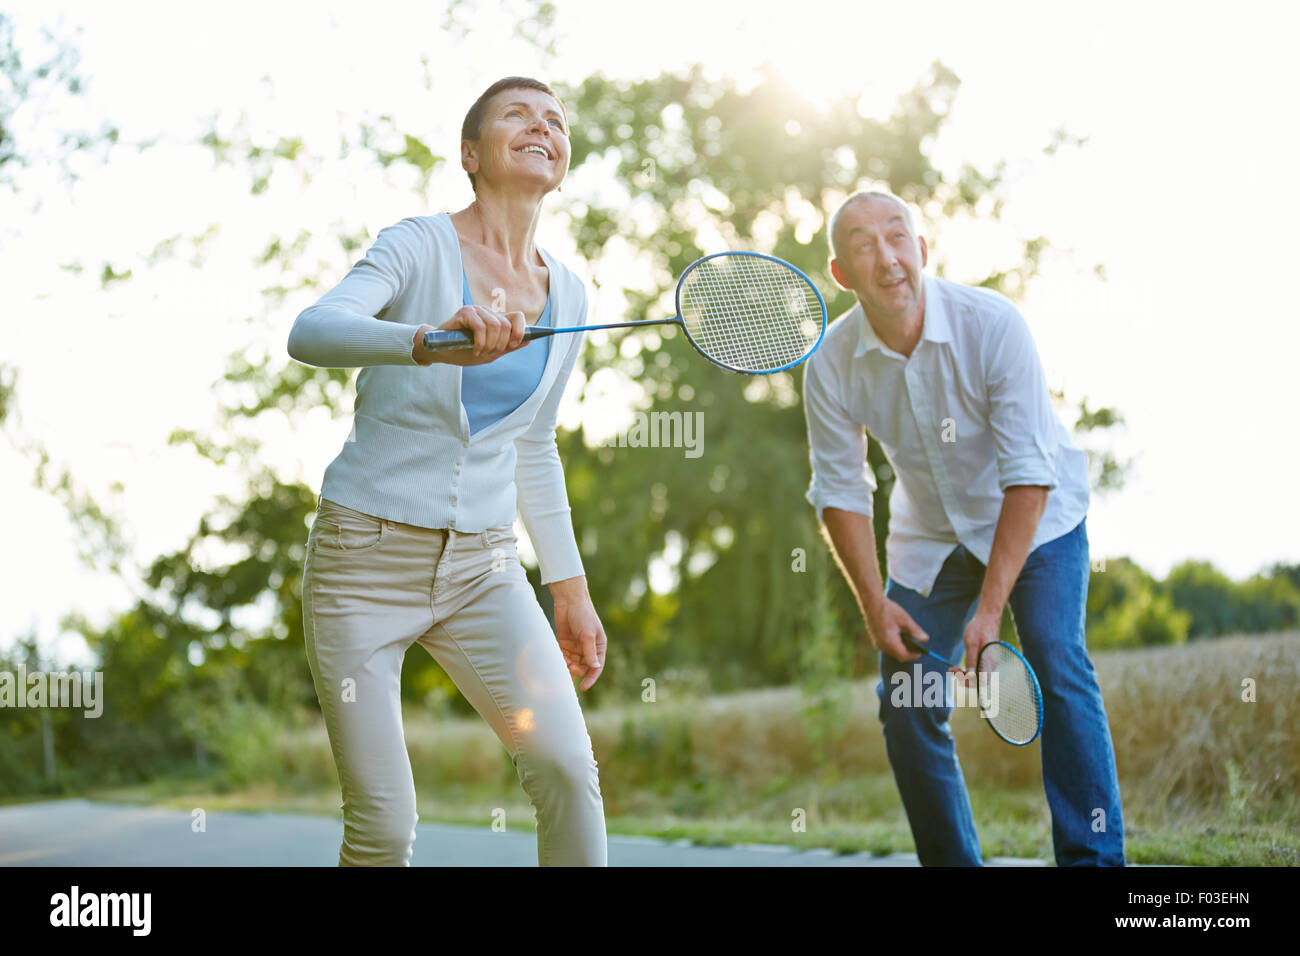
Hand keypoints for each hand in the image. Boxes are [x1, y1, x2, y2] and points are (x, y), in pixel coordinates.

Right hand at [412, 306, 527, 365]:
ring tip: (479, 351)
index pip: (517, 317)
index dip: (520, 331)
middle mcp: (487, 312)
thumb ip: (508, 346)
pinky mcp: (465, 312)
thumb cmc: (464, 350)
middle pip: (506, 325)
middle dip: (500, 344)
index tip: (513, 344)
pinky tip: (474, 349)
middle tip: (488, 352)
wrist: (440, 351)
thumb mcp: (490, 352)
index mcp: (495, 320)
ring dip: (489, 344)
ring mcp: (476, 310)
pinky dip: (480, 343)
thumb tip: (529, 341)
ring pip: (495, 326)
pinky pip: (481, 327)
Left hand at [553, 592, 605, 690]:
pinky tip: (560, 658)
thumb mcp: (588, 635)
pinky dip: (561, 660)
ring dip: (568, 666)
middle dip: (577, 670)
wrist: (569, 600)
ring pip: (572, 664)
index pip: (596, 667)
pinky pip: (563, 657)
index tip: (584, 687)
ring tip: (564, 662)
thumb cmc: (583, 615)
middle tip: (570, 667)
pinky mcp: (564, 643)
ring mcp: (576, 646)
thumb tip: (595, 668)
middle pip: (583, 667)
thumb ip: (590, 652)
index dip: (591, 678)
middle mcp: (587, 648)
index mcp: (598, 646)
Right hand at [864, 597, 930, 663]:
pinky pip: (887, 646)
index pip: (904, 656)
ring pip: (892, 651)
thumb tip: (925, 639)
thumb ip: (915, 631)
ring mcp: (877, 643)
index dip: (913, 655)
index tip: (920, 651)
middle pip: (898, 655)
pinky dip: (894, 643)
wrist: (871, 603)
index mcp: (890, 642)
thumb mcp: (905, 619)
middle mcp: (882, 646)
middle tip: (915, 643)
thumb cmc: (888, 610)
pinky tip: (897, 633)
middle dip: (907, 651)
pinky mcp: (875, 639)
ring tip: (906, 636)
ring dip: (900, 647)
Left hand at [957, 609, 1001, 683]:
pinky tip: (959, 666)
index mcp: (989, 661)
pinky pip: (978, 669)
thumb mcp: (971, 642)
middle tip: (952, 671)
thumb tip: (969, 675)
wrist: (987, 618)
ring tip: (952, 669)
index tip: (958, 676)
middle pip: (979, 680)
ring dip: (965, 674)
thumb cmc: (979, 628)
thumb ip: (971, 659)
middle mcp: (992, 664)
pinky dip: (968, 670)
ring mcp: (990, 661)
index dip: (970, 683)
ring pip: (978, 675)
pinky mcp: (987, 659)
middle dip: (965, 679)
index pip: (982, 681)